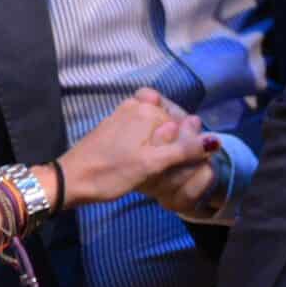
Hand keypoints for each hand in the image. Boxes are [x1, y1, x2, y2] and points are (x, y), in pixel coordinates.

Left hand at [59, 90, 212, 205]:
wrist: (70, 180)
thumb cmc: (111, 173)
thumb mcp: (151, 164)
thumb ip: (183, 151)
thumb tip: (215, 141)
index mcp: (148, 110)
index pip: (183, 123)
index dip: (188, 144)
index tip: (183, 164)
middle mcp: (136, 105)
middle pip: (169, 121)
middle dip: (173, 141)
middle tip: (167, 167)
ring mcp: (122, 113)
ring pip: (154, 125)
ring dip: (159, 142)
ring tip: (155, 164)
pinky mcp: (112, 125)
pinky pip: (139, 127)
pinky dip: (145, 140)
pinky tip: (141, 158)